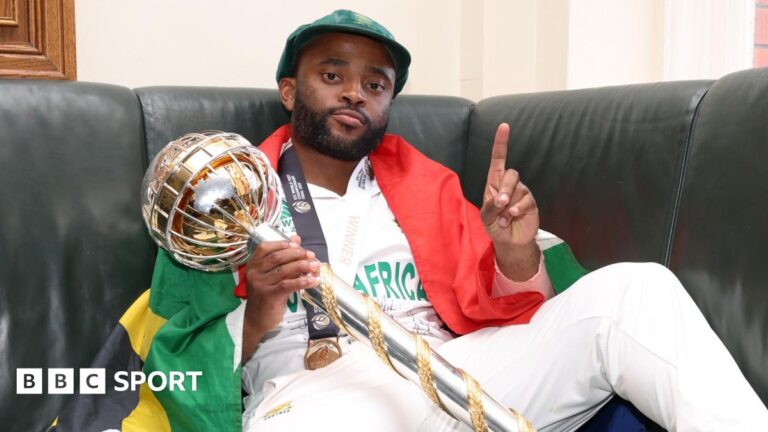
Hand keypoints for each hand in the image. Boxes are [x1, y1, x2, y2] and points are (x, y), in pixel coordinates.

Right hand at [242, 235, 318, 360]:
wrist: (257, 320)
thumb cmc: (266, 295)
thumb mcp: (272, 275)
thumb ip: (283, 257)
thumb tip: (296, 238)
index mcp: (253, 265)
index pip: (265, 248)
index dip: (282, 244)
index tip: (298, 245)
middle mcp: (254, 273)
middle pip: (277, 257)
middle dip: (297, 254)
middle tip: (311, 255)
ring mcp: (260, 284)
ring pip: (284, 270)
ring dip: (302, 267)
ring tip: (315, 266)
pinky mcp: (269, 296)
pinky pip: (288, 285)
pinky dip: (302, 282)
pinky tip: (313, 281)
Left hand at [480, 123, 539, 246]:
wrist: (509, 241)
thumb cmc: (494, 226)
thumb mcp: (486, 217)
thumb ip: (490, 207)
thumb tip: (502, 200)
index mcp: (494, 183)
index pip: (498, 159)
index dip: (501, 143)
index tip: (504, 126)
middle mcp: (509, 185)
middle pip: (511, 174)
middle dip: (505, 189)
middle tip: (500, 203)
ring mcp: (521, 193)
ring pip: (519, 188)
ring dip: (509, 205)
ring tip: (504, 217)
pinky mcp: (531, 203)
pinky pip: (527, 200)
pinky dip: (518, 209)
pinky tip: (513, 216)